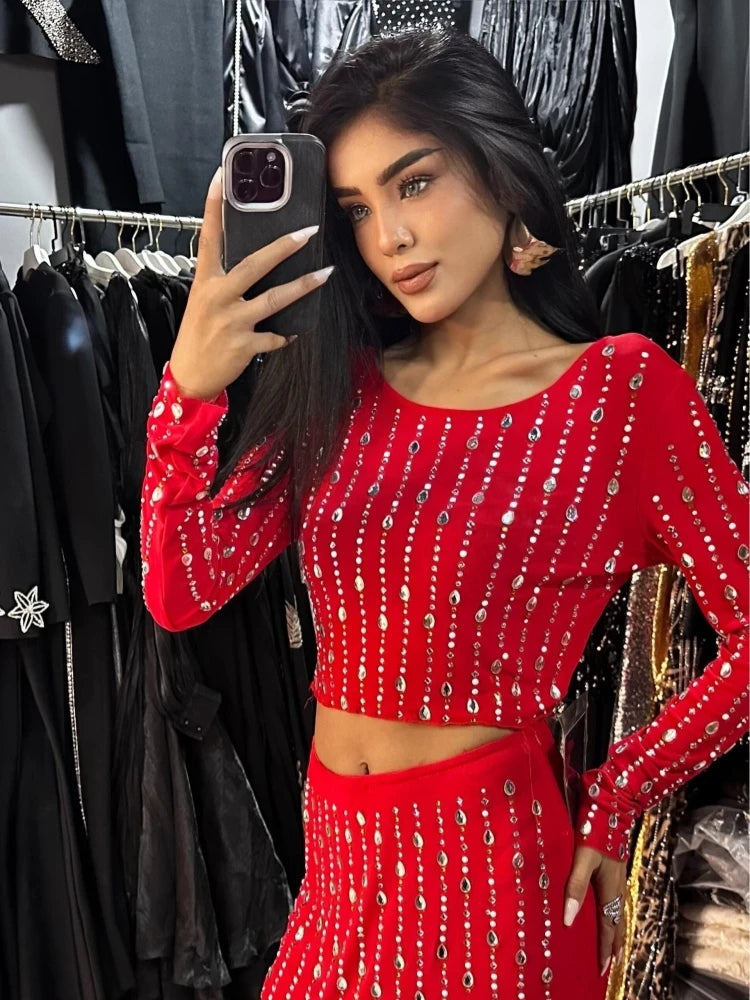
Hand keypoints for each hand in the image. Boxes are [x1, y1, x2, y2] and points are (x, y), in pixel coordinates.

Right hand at [168, 166, 333, 400]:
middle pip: (254, 264)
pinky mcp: (244, 345)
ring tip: (325, 274)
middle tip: (308, 232)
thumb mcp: (203, 300)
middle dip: (284, 247)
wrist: (190, 376)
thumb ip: (224, 280)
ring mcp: (231, 321)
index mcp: (205, 281)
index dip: (213, 206)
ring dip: (303, 286)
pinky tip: (293, 332)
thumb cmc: (198, 334)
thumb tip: (256, 261)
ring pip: (274, 299)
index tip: (222, 176)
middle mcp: (217, 296)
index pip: (209, 236)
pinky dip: (285, 335)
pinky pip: (276, 336)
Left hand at [563, 845, 626, 977]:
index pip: (607, 926)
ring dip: (618, 932)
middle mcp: (617, 887)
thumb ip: (575, 887)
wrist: (611, 809)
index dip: (604, 948)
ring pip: (620, 912)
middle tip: (612, 965)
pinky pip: (619, 901)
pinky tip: (613, 911)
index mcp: (609, 889)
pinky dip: (617, 915)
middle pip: (618, 924)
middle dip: (615, 945)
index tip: (603, 969)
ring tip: (616, 946)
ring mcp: (619, 878)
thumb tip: (569, 919)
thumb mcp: (582, 859)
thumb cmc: (595, 833)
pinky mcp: (616, 869)